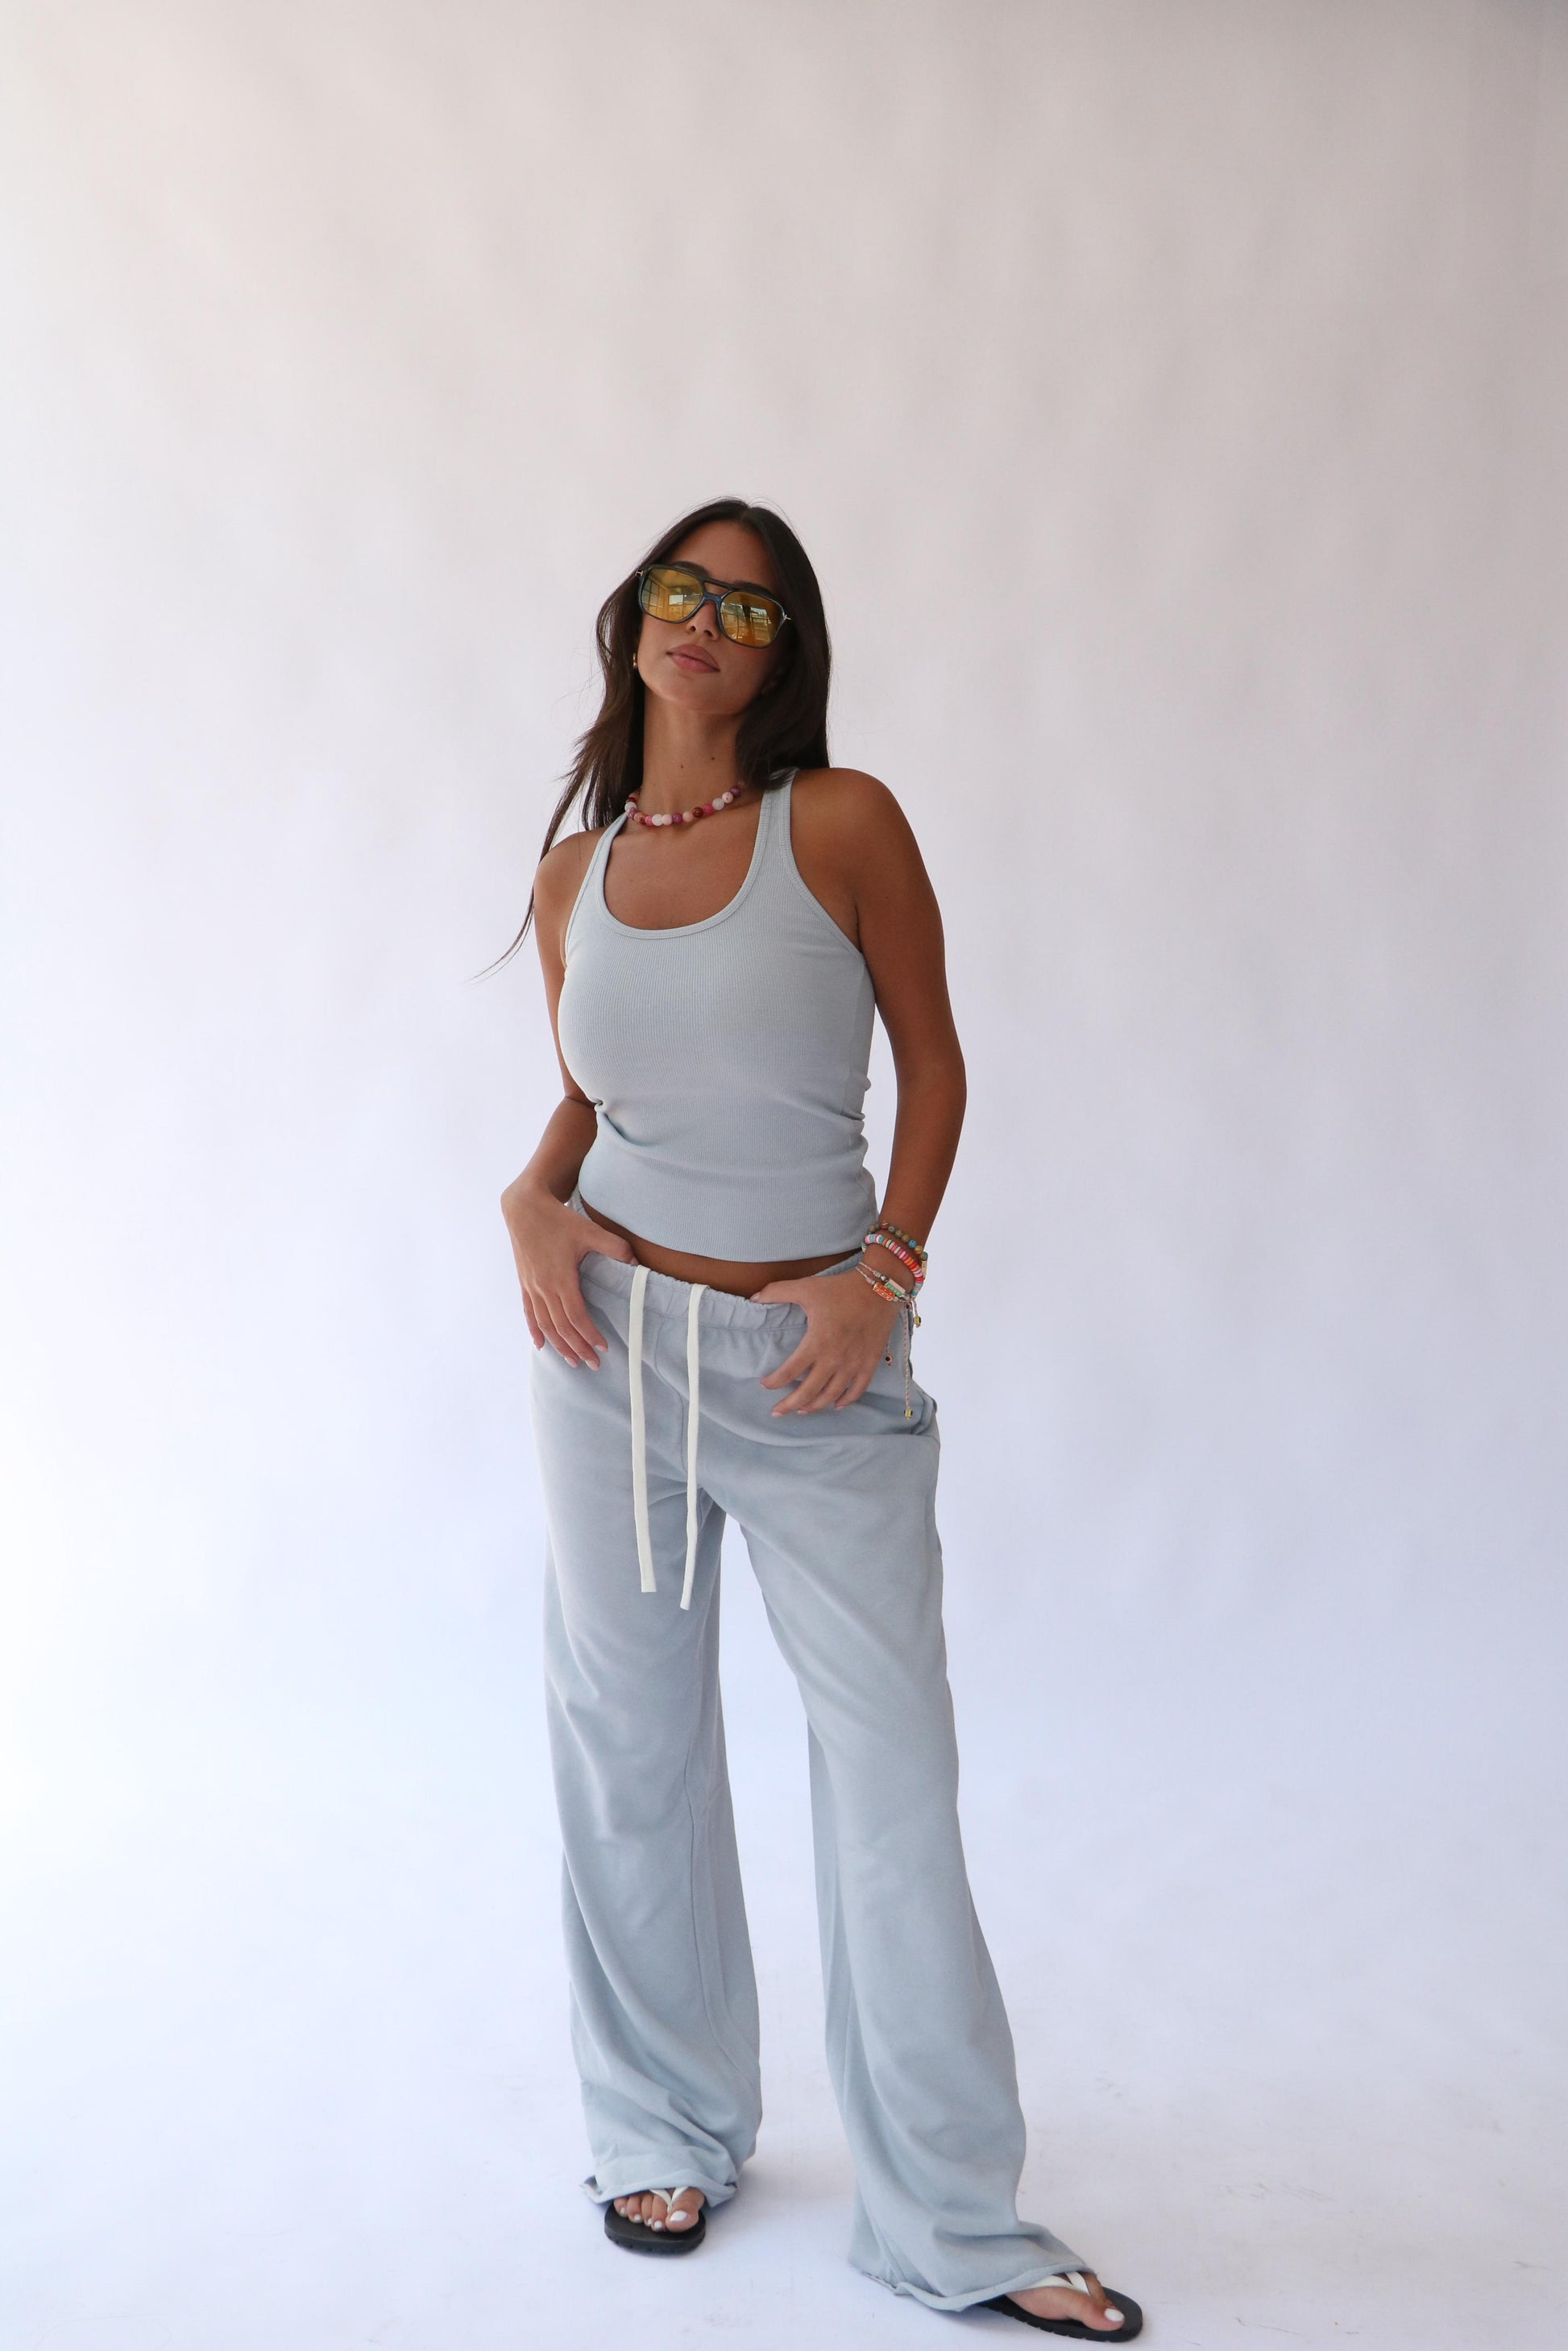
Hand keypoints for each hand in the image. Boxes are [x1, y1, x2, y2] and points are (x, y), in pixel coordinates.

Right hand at [500, 1179, 634, 1366]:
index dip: (589, 1334)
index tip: (603, 1347)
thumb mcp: (589, 1230)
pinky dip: (535, 1331)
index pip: (576, 1316)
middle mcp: (544, 1288)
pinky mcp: (525, 1283)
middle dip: (578, 1348)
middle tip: (593, 1364)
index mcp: (561, 1278)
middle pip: (562, 1327)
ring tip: (572, 1361)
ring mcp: (532, 1287)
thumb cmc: (558, 1219)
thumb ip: (614, 1246)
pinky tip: (541, 1344)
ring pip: (545, 1325)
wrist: (524, 1207)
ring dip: (559, 1345)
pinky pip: (529, 1313)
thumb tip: (636, 1262)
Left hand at [754, 1264, 900, 1415]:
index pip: (790, 1372)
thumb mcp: (806, 1287)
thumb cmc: (841, 1289)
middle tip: (777, 1412)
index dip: (775, 1382)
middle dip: (790, 1404)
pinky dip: (846, 1400)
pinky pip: (858, 1389)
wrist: (880, 1288)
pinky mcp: (870, 1363)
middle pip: (808, 1391)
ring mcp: (854, 1364)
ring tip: (802, 1411)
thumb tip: (754, 1297)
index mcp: (817, 1343)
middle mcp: (834, 1359)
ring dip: (815, 1406)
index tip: (765, 1384)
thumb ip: (777, 1292)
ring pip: (831, 1395)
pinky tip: (836, 1405)